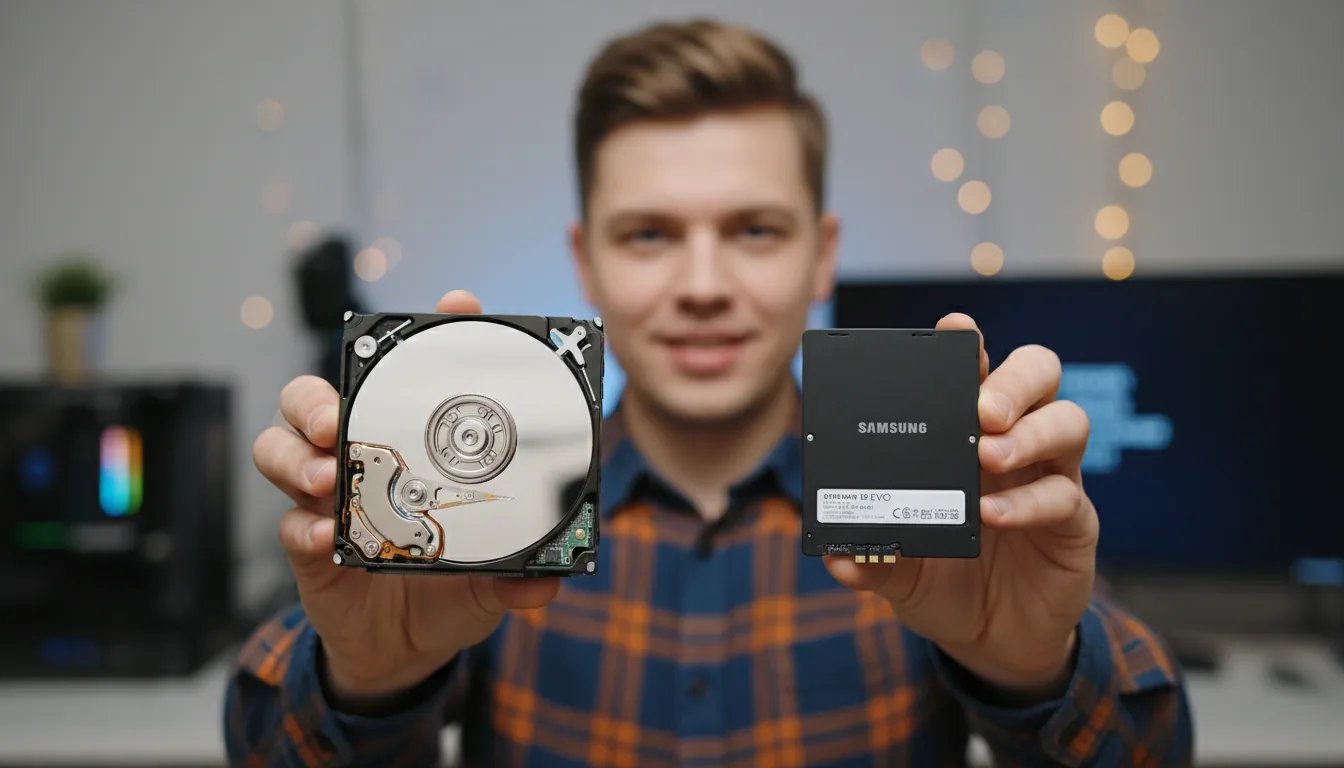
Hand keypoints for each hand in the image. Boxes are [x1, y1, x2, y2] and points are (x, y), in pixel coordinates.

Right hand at [252, 290, 558, 709]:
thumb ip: (519, 572)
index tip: (457, 305)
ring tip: (327, 480)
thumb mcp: (494, 577)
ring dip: (297, 458)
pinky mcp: (305, 546)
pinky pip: (288, 525)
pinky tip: (325, 537)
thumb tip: (550, 578)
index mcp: (409, 447)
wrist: (407, 650)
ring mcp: (327, 499)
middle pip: (311, 400)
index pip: (408, 377)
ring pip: (280, 448)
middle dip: (318, 400)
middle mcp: (361, 459)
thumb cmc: (450, 587)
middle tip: (339, 421)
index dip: (425, 334)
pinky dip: (302, 528)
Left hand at [825, 313, 1097, 699]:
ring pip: (1069, 420)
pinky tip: (993, 515)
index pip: (977, 371)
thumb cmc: (944, 582)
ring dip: (1029, 432)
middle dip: (1012, 380)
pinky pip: (1065, 495)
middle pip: (1038, 374)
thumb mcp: (898, 572)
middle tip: (980, 408)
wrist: (991, 640)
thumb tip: (836, 556)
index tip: (955, 328)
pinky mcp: (1075, 521)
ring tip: (988, 454)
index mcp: (966, 434)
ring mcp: (1050, 477)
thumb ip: (872, 560)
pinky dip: (1028, 502)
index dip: (969, 344)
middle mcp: (1014, 442)